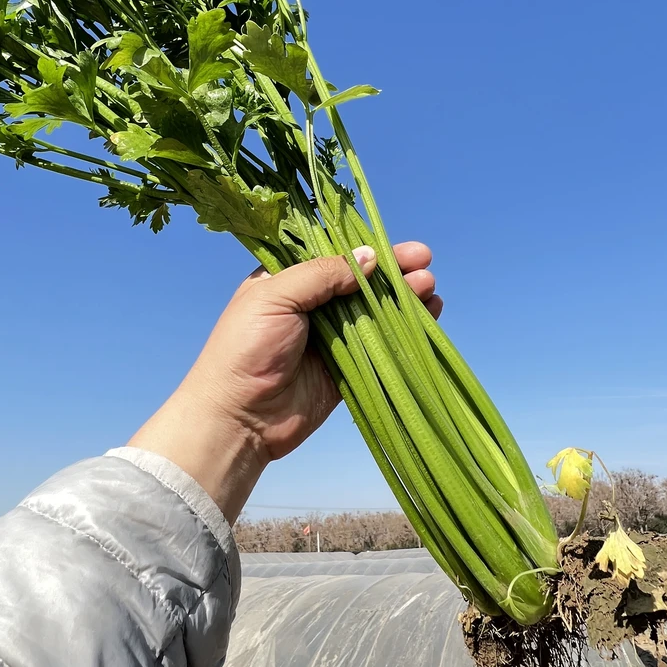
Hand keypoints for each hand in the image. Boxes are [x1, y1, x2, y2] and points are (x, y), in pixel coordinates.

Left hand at [127, 242, 440, 522]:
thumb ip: (323, 274)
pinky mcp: (345, 370)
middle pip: (361, 282)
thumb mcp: (277, 296)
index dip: (369, 248)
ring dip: (404, 300)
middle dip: (394, 273)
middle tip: (425, 265)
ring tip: (430, 290)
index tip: (403, 247)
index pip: (335, 255)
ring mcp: (330, 338)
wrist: (237, 418)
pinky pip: (380, 347)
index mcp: (288, 280)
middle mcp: (311, 306)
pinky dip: (404, 334)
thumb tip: (370, 256)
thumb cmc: (245, 348)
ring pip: (375, 313)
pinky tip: (428, 320)